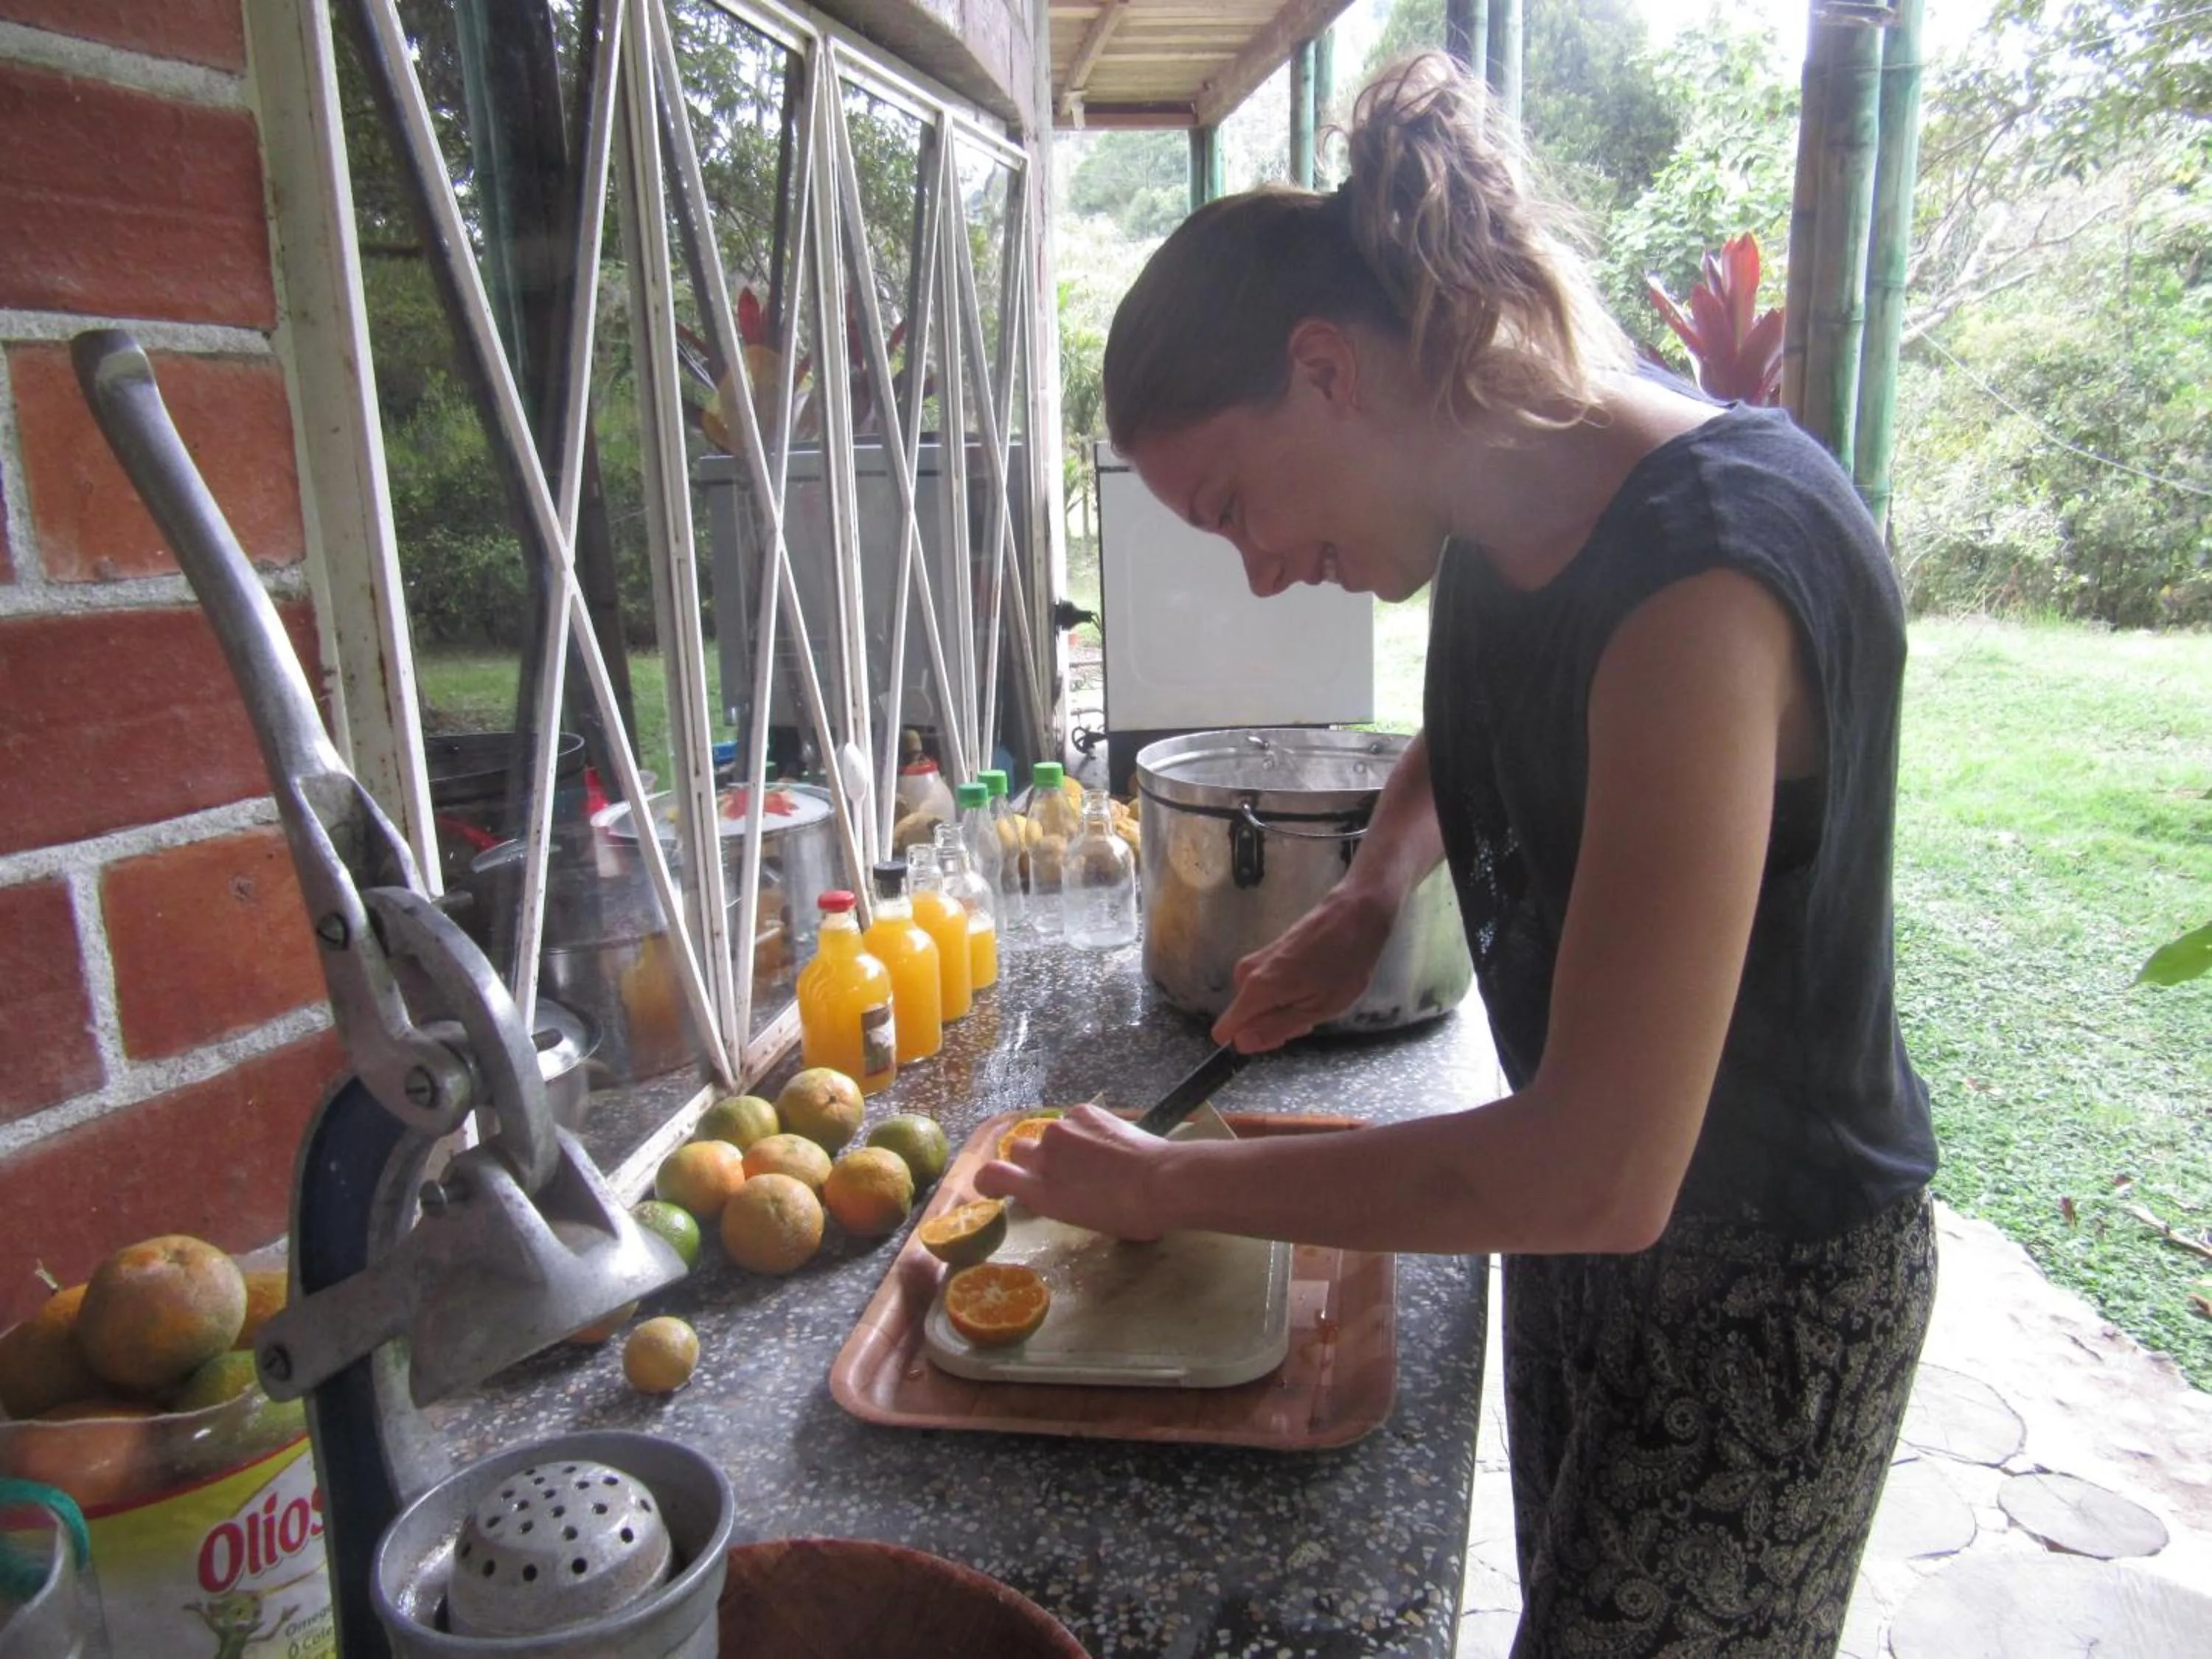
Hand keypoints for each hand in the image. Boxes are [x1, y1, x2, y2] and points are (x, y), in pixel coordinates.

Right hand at [972, 1104, 1169, 1240]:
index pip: (992, 1176)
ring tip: (1094, 1154)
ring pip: (1049, 1132)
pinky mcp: (1084, 1111)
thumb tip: (1062, 1191)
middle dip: (1032, 1159)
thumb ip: (1060, 1201)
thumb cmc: (1130, 1215)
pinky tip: (1108, 1139)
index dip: (989, 1179)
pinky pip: (1074, 1118)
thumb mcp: (1083, 1219)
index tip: (996, 1184)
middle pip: (1018, 1150)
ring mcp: (1062, 1130)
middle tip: (1059, 1169)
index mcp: (1041, 1193)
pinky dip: (1085, 1128)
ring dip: (1063, 1143)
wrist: (1162, 1181)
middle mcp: (1043, 1157)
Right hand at [1211, 882, 1397, 1052]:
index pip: (1224, 1030)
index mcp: (1255, 989)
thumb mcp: (1317, 1008)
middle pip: (1243, 1019)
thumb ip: (1274, 1027)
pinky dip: (1285, 994)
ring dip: (1282, 1010)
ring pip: (1256, 1004)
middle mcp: (1245, 974)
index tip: (1281, 1036)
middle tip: (1310, 1014)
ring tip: (1316, 997)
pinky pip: (1263, 989)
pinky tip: (1313, 985)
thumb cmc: (1343, 963)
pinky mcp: (1264, 954)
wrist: (1354, 915)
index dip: (1251, 1041)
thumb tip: (1240, 1044)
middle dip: (1273, 1025)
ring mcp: (1254, 961)